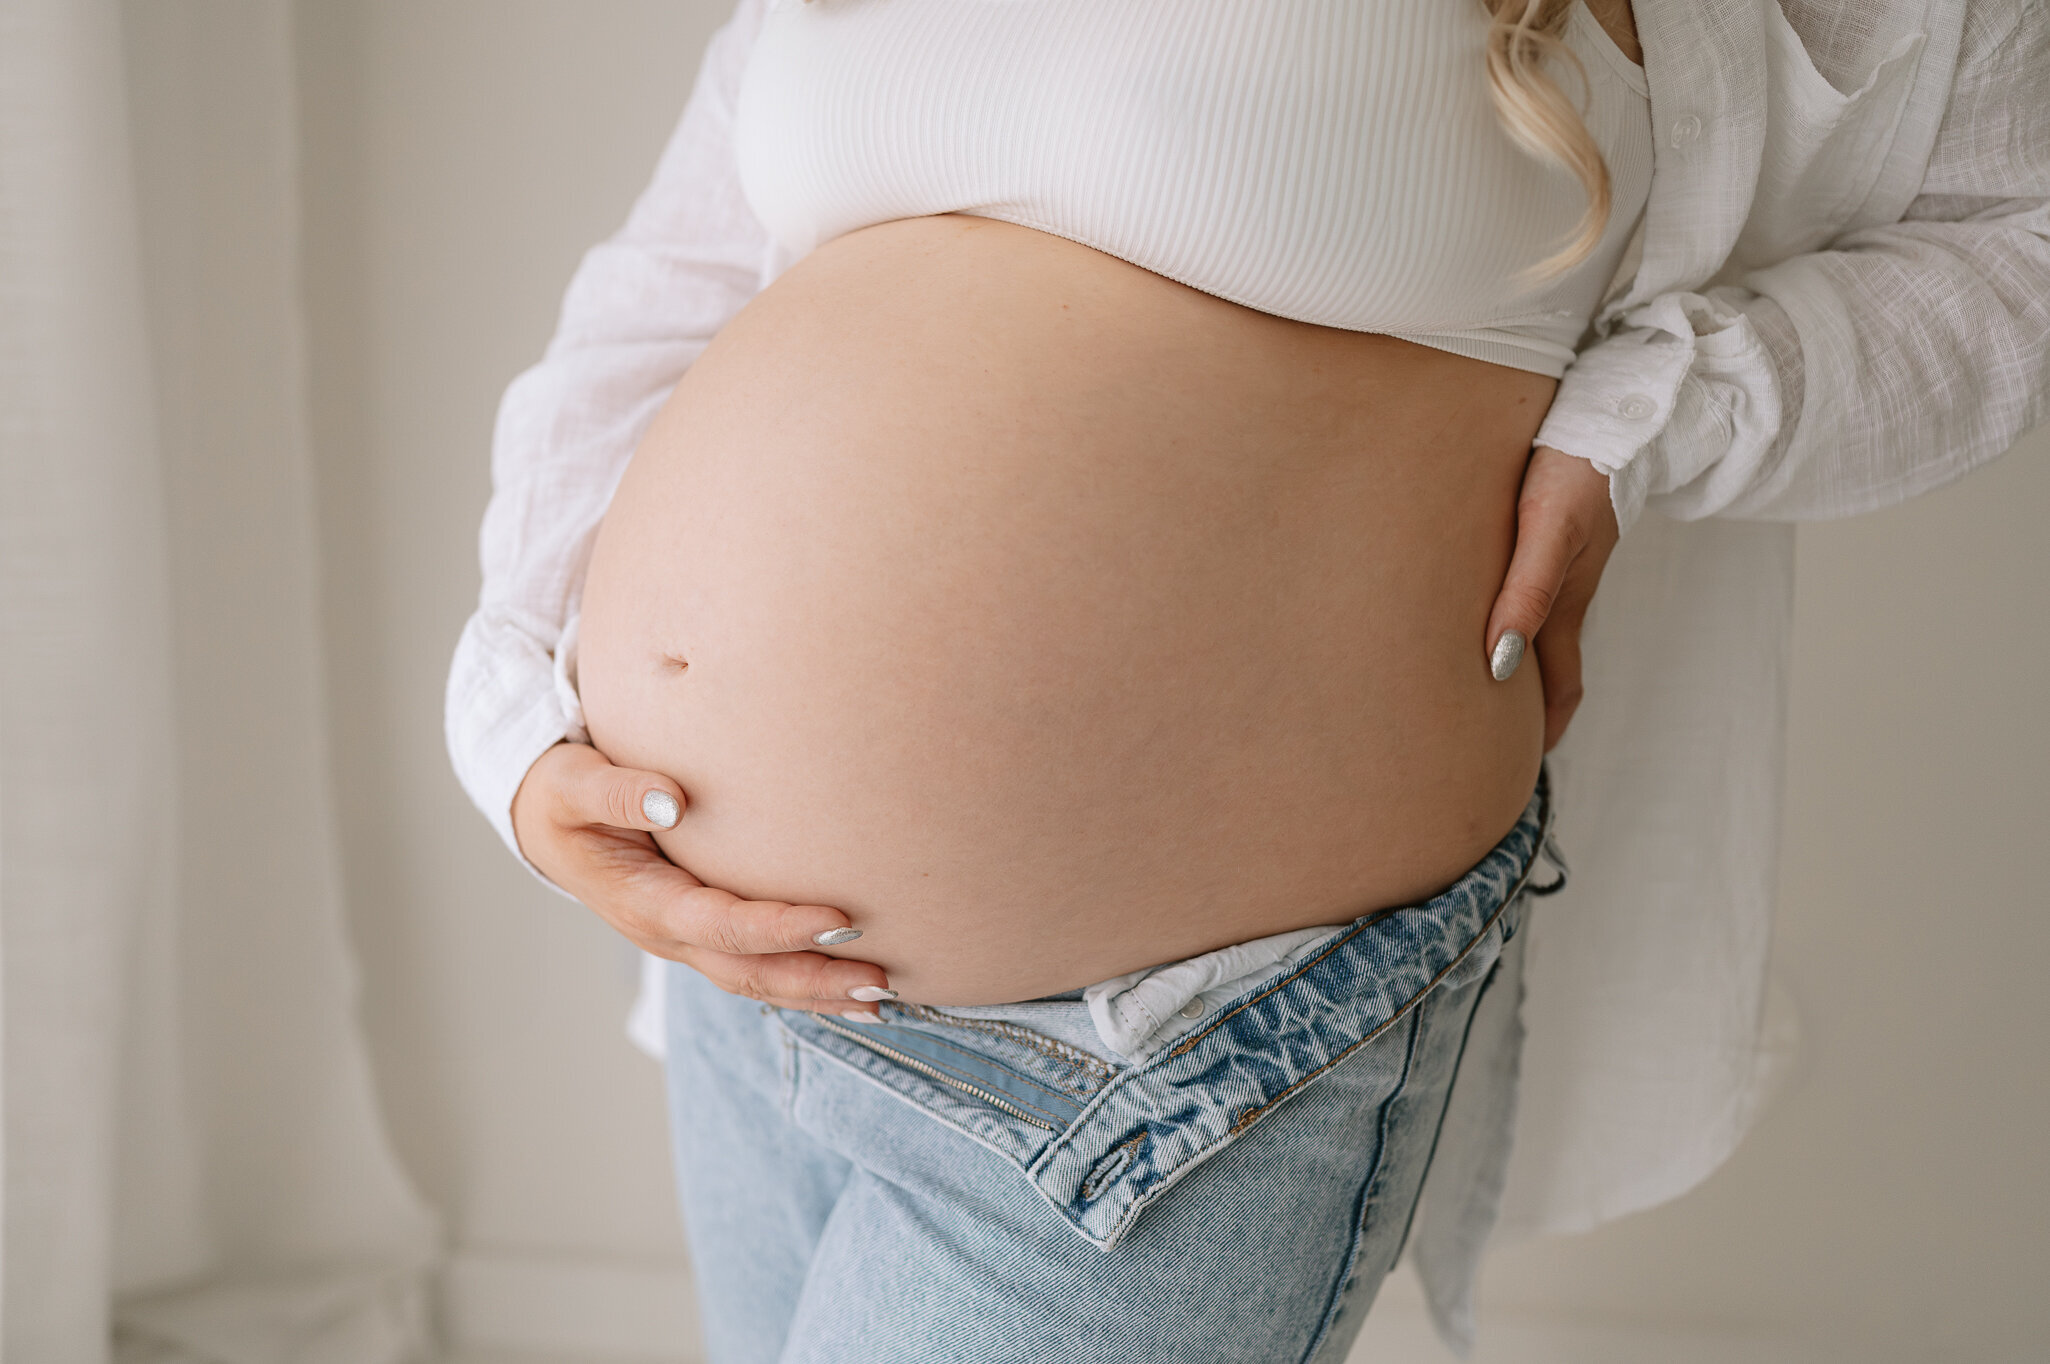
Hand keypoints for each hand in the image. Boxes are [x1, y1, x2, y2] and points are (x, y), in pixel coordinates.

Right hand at [510, 741, 892, 1014]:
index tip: (838, 919)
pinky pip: (758, 968)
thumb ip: (614, 791)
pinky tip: (853, 985)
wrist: (543, 822)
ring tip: (886, 998)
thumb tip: (670, 802)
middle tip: (881, 980)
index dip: (779, 929)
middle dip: (815, 980)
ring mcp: (687, 941)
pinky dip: (806, 981)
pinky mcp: (704, 933)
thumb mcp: (571, 786)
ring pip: (758, 982)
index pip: (720, 926)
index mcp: (643, 902)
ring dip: (819, 994)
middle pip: (750, 973)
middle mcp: (669, 934)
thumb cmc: (562, 796)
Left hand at [1484, 444, 1620, 752]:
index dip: (1546, 731)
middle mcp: (1563, 590)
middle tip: (1495, 749)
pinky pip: (1532, 590)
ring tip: (1485, 697)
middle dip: (1528, 712)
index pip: (1559, 688)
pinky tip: (1490, 610)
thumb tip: (1498, 667)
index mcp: (1564, 603)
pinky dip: (1515, 618)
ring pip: (1536, 629)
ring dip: (1519, 668)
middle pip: (1547, 668)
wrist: (1615, 401)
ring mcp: (1562, 562)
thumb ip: (1524, 594)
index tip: (1521, 771)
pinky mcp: (1553, 531)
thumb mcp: (1549, 531)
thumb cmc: (1578, 466)